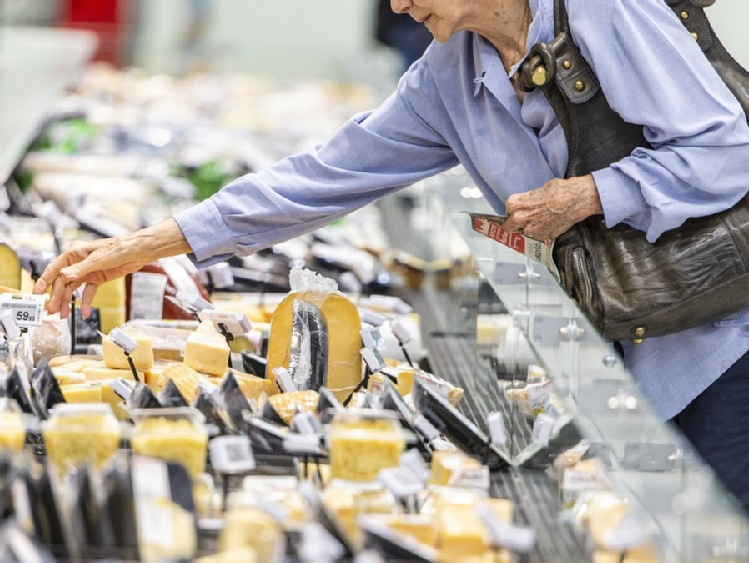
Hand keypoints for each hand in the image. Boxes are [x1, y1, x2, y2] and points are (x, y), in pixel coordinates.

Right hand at [33, 219, 191, 318]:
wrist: (138, 252)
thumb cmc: (119, 249)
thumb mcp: (98, 259)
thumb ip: (80, 269)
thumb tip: (64, 276)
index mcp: (75, 254)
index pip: (55, 268)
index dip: (45, 280)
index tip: (37, 293)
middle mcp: (79, 262)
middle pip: (63, 281)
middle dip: (56, 296)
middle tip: (51, 311)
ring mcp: (88, 271)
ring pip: (73, 288)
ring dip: (68, 301)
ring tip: (63, 315)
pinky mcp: (98, 278)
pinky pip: (88, 292)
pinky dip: (86, 302)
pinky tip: (84, 312)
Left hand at [502, 174, 602, 241]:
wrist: (576, 201)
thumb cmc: (559, 190)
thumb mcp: (539, 189)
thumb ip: (528, 199)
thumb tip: (527, 203)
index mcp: (515, 204)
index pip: (507, 209)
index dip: (513, 209)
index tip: (518, 208)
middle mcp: (519, 218)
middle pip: (508, 226)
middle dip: (513, 224)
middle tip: (522, 219)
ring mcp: (530, 230)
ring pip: (523, 232)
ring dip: (528, 228)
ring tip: (540, 220)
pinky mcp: (542, 237)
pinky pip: (536, 235)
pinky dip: (541, 231)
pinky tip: (548, 223)